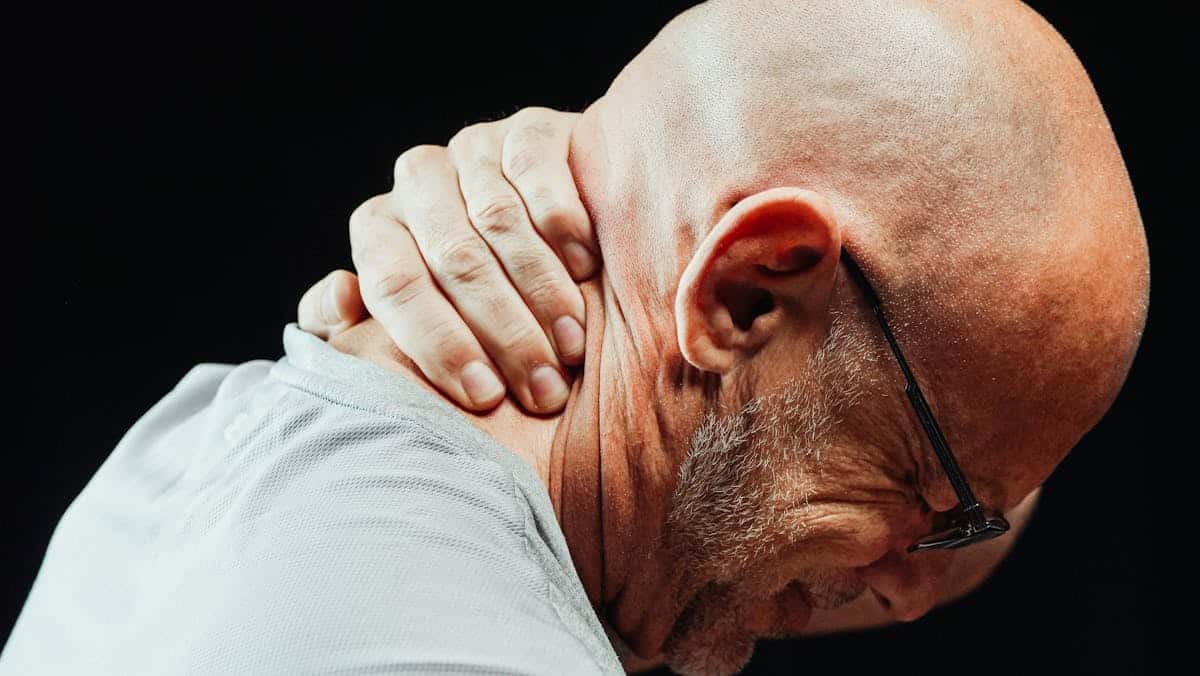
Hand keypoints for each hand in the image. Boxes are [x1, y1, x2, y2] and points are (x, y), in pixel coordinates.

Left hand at [297, 107, 596, 413]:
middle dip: (503, 333)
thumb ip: (350, 329)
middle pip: (454, 258)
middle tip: (542, 389)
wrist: (555, 249)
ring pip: (498, 220)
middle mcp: (418, 181)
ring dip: (540, 291)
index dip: (438, 343)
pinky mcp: (529, 130)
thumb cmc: (473, 311)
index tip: (483, 397)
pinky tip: (585, 268)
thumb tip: (340, 294)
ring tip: (571, 346)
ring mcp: (473, 151)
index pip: (394, 282)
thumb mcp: (408, 329)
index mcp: (379, 228)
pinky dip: (561, 223)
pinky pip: (536, 169)